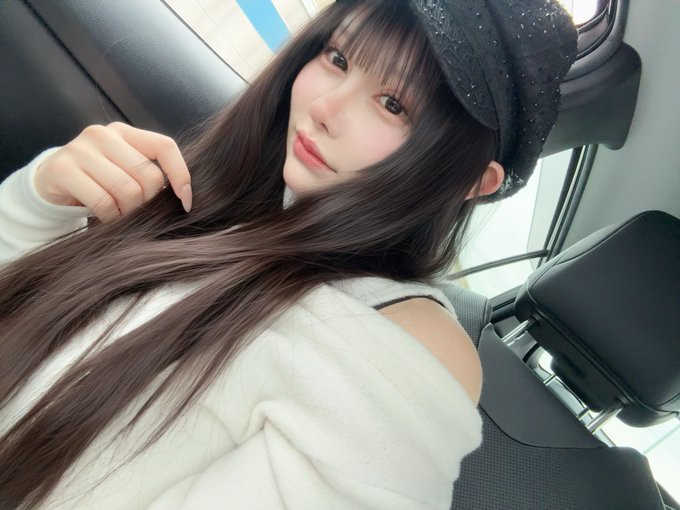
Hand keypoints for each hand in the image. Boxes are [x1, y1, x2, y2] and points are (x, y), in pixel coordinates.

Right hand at [34, 122, 191, 221]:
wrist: (51, 182)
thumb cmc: (98, 179)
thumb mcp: (124, 168)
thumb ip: (149, 173)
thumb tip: (185, 197)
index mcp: (125, 132)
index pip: (165, 147)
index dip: (181, 175)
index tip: (186, 202)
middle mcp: (104, 135)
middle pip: (149, 176)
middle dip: (148, 202)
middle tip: (136, 210)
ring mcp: (81, 149)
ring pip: (127, 191)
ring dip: (128, 212)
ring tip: (120, 213)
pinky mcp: (64, 169)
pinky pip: (104, 202)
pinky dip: (110, 216)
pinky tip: (106, 216)